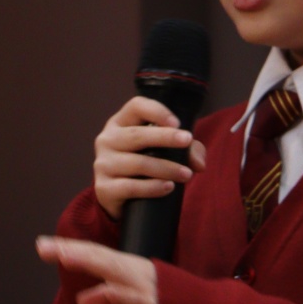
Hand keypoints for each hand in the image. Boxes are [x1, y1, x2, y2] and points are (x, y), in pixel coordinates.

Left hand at [36, 235, 158, 303]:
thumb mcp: (139, 297)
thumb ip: (112, 296)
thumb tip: (84, 299)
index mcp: (135, 268)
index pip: (98, 254)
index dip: (73, 248)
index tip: (46, 244)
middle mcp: (138, 272)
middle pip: (100, 256)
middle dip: (70, 249)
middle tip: (42, 245)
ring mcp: (146, 286)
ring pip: (112, 268)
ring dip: (87, 260)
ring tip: (62, 255)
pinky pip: (127, 298)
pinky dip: (108, 296)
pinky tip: (88, 298)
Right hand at [93, 97, 207, 219]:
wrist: (119, 196)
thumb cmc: (145, 165)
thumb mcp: (164, 151)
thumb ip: (187, 150)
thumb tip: (199, 164)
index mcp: (121, 123)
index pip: (136, 107)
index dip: (157, 111)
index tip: (177, 123)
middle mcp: (107, 140)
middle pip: (136, 135)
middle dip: (165, 137)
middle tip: (187, 140)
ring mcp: (103, 164)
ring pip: (137, 163)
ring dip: (166, 168)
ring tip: (187, 174)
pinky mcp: (104, 188)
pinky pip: (130, 187)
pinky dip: (152, 187)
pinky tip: (168, 187)